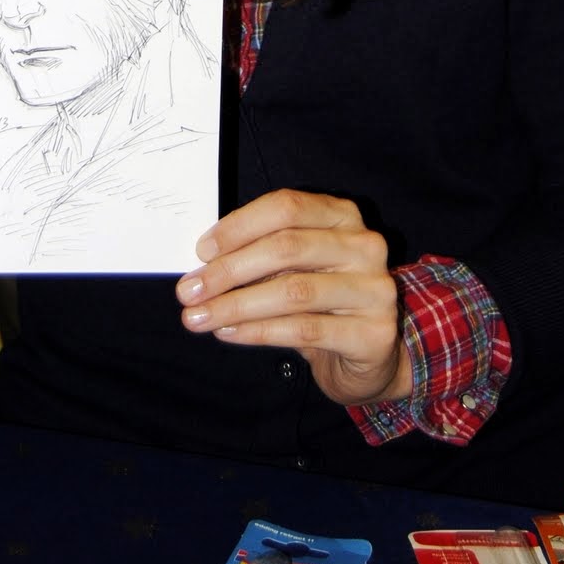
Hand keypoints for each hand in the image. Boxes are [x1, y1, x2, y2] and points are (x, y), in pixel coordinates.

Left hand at [175, 189, 410, 407]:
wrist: (369, 356)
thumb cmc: (322, 302)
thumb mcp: (295, 268)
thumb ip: (260, 255)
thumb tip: (204, 263)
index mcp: (342, 215)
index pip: (286, 207)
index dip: (239, 226)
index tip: (201, 251)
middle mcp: (365, 246)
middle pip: (287, 247)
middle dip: (229, 270)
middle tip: (188, 291)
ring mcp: (374, 289)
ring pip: (293, 291)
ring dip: (236, 305)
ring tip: (199, 317)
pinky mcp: (373, 333)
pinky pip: (305, 330)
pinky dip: (259, 331)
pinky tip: (229, 333)